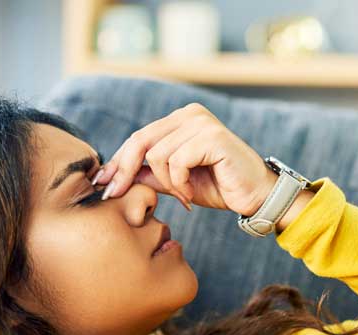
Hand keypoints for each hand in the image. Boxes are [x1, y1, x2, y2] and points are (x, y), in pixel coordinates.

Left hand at [93, 103, 278, 214]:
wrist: (256, 197)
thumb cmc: (219, 188)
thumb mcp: (175, 182)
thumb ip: (149, 175)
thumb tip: (114, 177)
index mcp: (180, 120)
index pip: (138, 138)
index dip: (117, 162)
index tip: (102, 184)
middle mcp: (189, 114)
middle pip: (140, 141)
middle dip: (125, 171)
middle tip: (116, 195)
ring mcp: (201, 122)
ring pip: (157, 155)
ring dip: (166, 183)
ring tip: (183, 196)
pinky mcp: (212, 136)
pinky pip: (176, 162)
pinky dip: (179, 183)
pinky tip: (191, 195)